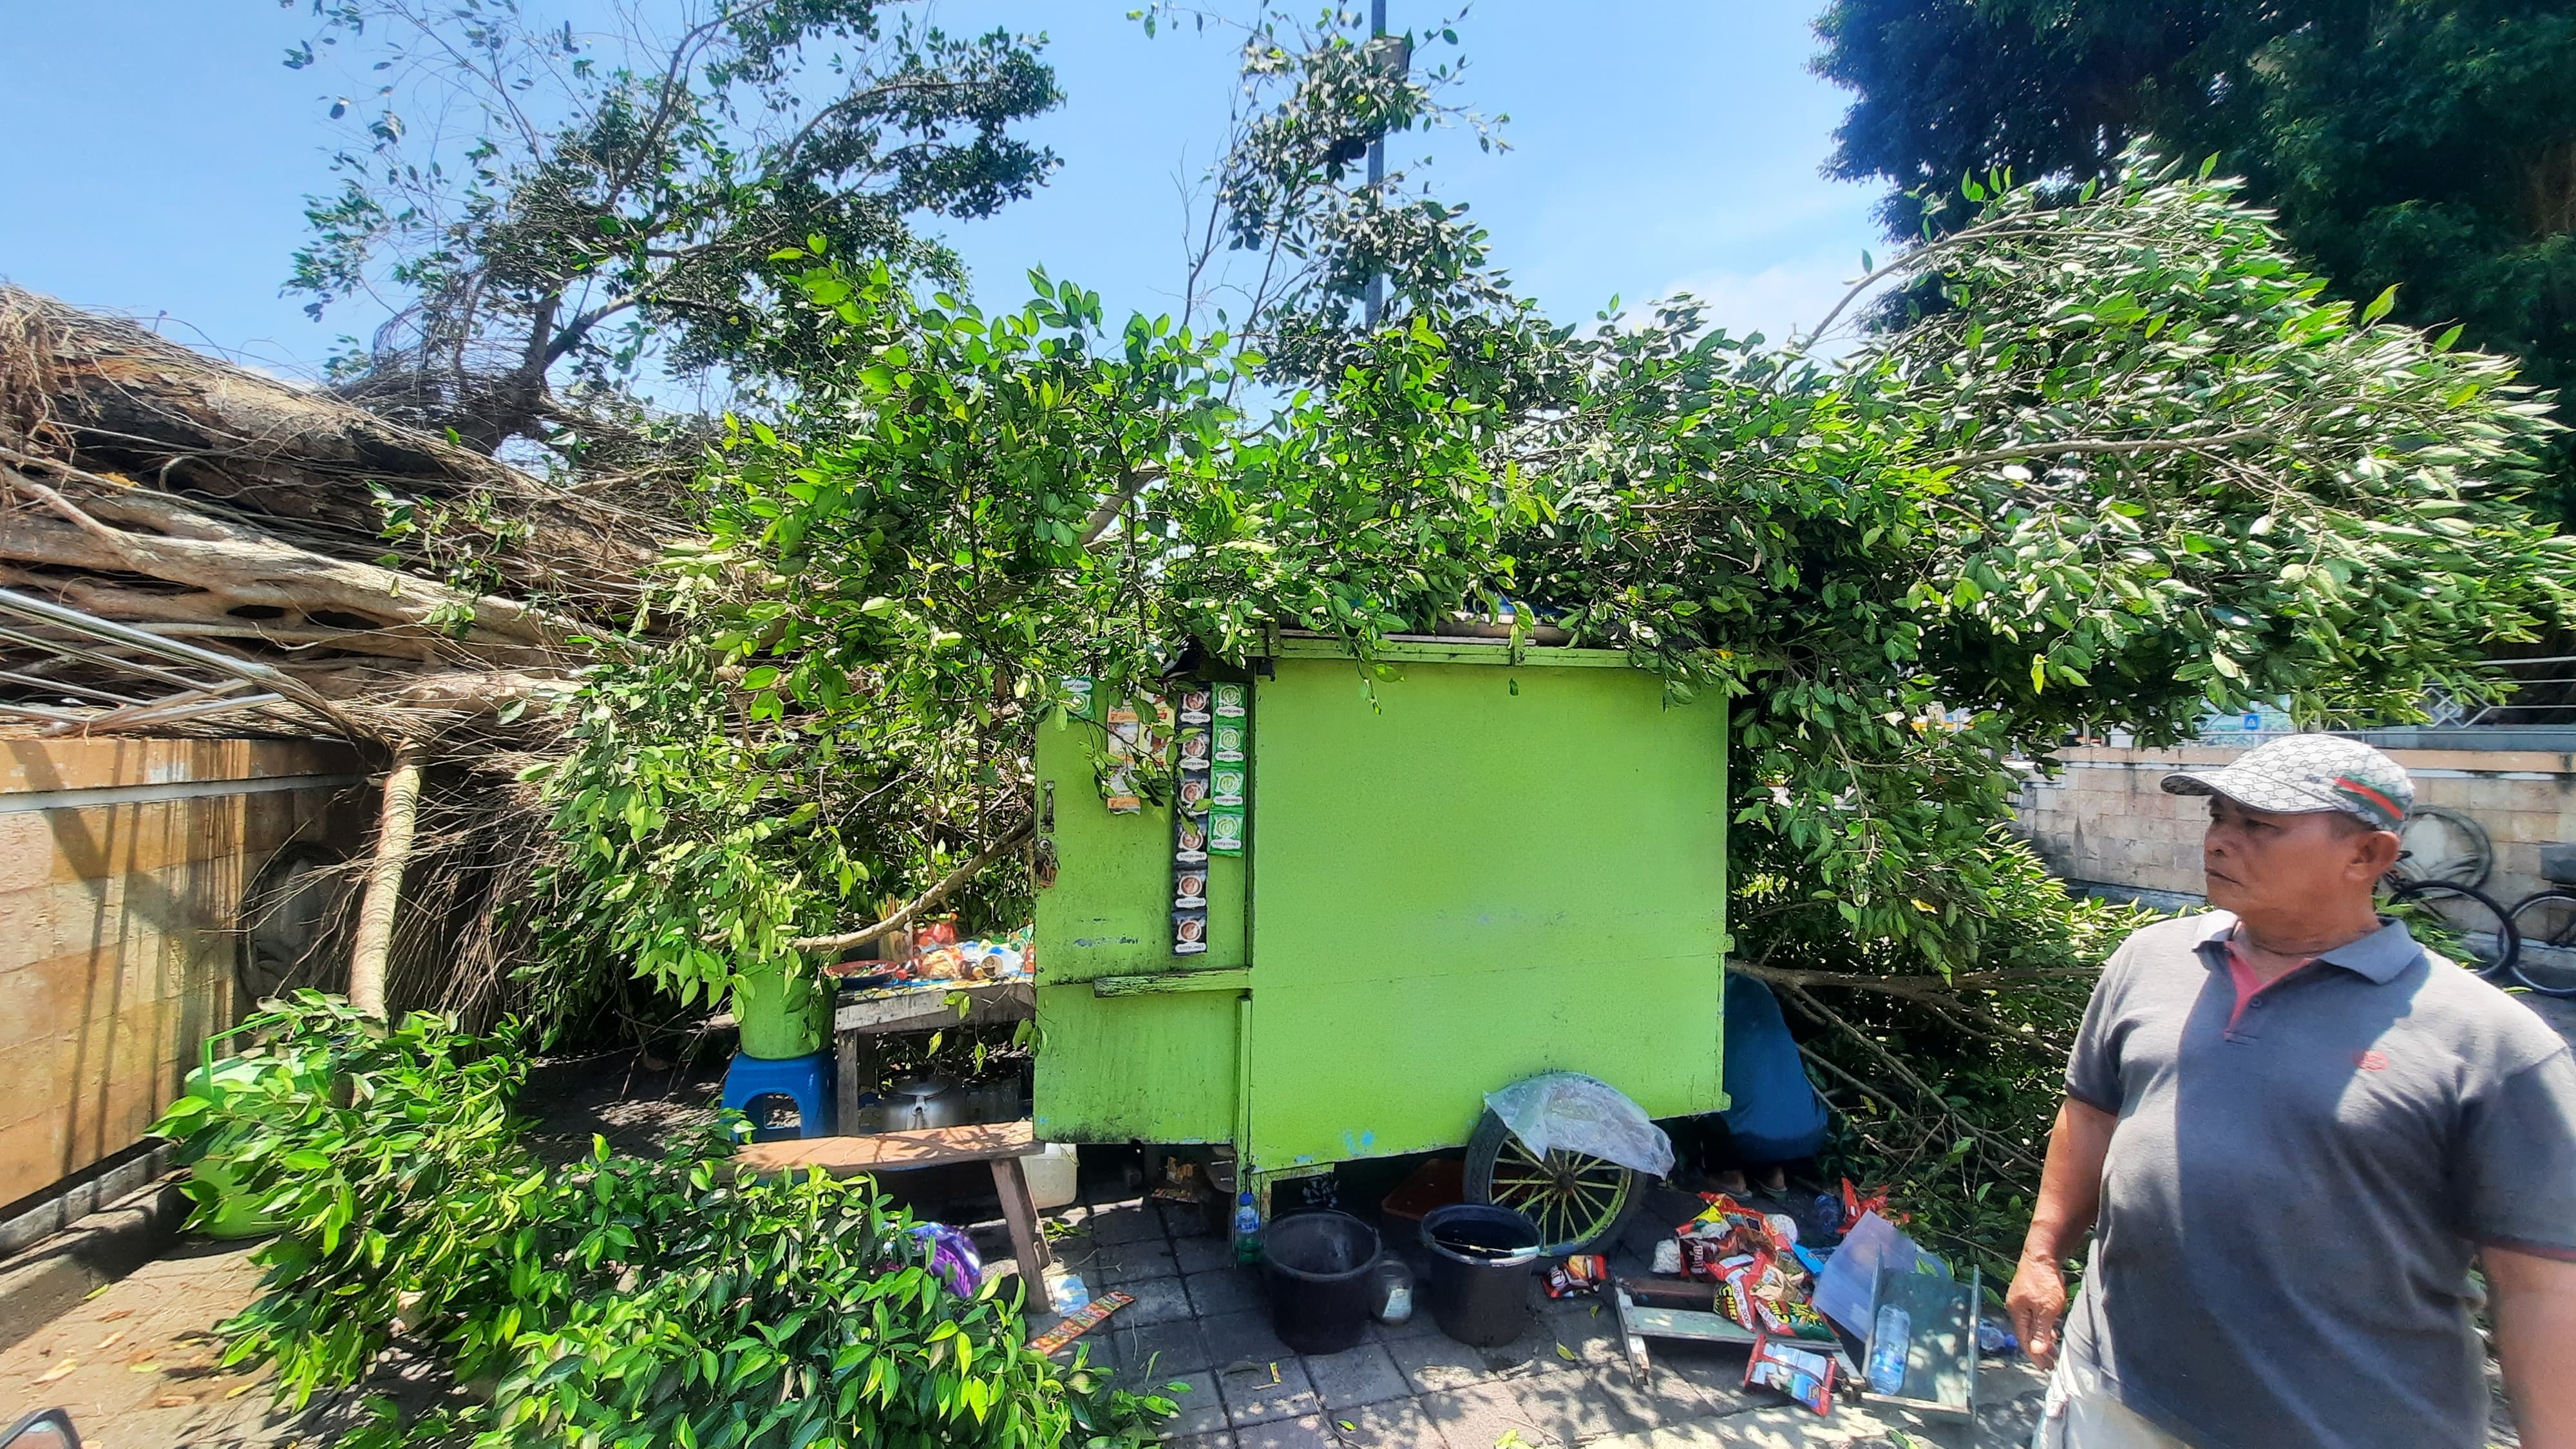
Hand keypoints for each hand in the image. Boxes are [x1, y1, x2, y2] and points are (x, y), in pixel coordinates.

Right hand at [2007, 1249, 2069, 1370]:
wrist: (2042, 1254)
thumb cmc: (2044, 1281)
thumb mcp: (2046, 1309)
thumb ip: (2041, 1331)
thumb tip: (2035, 1351)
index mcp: (2017, 1313)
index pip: (2024, 1340)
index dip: (2035, 1355)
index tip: (2046, 1367)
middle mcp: (2016, 1308)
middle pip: (2027, 1334)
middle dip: (2039, 1349)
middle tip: (2051, 1363)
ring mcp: (2022, 1300)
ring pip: (2032, 1325)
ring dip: (2042, 1339)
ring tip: (2054, 1349)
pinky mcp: (2029, 1294)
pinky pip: (2035, 1317)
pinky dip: (2043, 1327)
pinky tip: (2052, 1330)